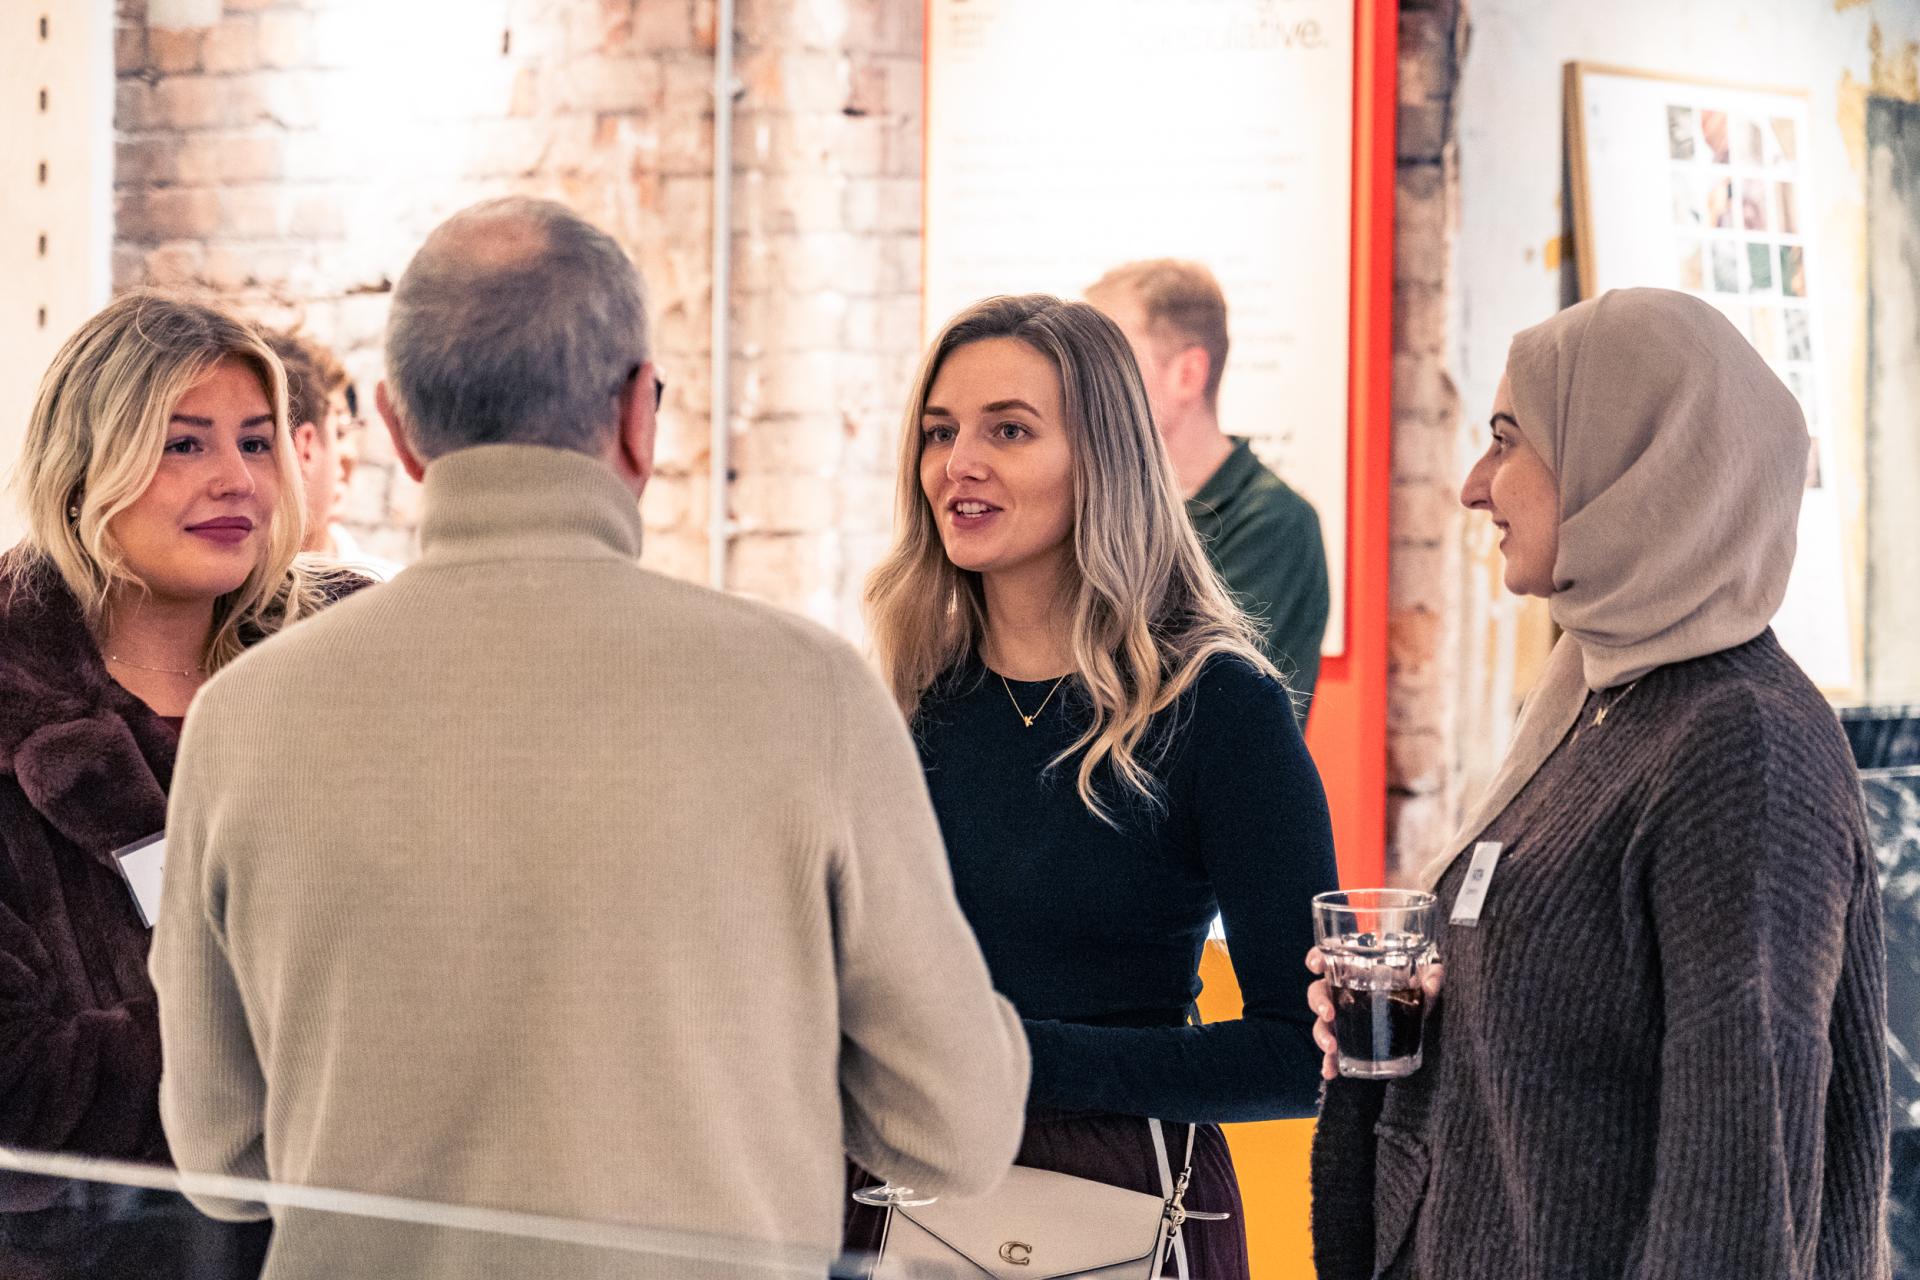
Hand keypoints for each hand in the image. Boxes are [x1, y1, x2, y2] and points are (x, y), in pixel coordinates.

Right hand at [1305, 948, 1444, 1080]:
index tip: (1316, 967)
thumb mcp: (1428, 974)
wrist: (1423, 1011)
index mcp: (1357, 970)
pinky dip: (1329, 1061)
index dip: (1317, 958)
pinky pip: (1333, 1051)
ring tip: (1331, 1047)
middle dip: (1319, 1003)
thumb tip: (1430, 984)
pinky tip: (1330, 1071)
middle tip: (1329, 1014)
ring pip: (1321, 1023)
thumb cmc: (1418, 983)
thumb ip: (1432, 975)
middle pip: (1318, 992)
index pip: (1329, 957)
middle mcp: (1345, 992)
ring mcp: (1345, 1017)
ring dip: (1321, 1034)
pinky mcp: (1351, 1040)